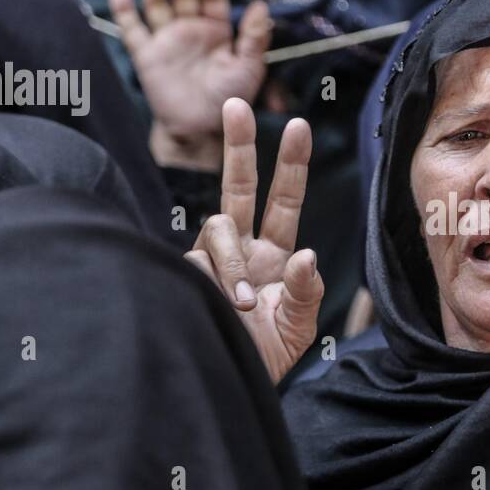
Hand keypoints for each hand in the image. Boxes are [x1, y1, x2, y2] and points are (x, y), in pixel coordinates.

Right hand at [109, 0, 272, 168]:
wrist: (201, 130)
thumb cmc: (229, 100)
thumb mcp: (249, 69)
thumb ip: (254, 39)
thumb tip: (261, 6)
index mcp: (217, 31)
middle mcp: (191, 30)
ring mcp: (167, 40)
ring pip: (158, 4)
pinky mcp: (146, 55)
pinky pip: (132, 30)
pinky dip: (124, 11)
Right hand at [184, 98, 323, 383]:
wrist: (226, 386)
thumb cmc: (266, 357)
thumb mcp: (298, 327)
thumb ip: (307, 291)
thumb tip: (304, 254)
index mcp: (274, 255)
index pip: (283, 200)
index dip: (291, 165)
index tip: (299, 125)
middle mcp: (240, 249)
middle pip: (237, 186)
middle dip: (238, 144)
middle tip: (238, 103)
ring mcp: (209, 260)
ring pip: (218, 228)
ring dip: (233, 265)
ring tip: (240, 305)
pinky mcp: (182, 275)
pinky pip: (195, 262)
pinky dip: (212, 281)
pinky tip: (216, 306)